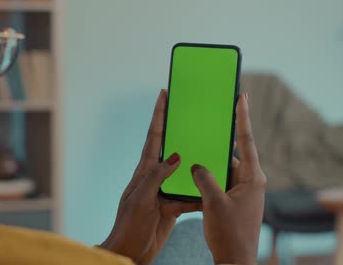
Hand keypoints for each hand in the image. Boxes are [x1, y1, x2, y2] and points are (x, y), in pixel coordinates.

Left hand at [100, 89, 199, 263]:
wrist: (130, 251)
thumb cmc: (129, 225)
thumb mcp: (142, 199)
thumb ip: (157, 177)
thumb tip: (175, 156)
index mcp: (144, 170)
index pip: (153, 137)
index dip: (158, 114)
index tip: (164, 93)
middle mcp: (154, 177)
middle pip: (169, 147)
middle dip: (178, 129)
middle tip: (191, 111)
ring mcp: (163, 191)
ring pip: (183, 171)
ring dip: (195, 160)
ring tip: (210, 145)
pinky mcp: (172, 207)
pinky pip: (189, 195)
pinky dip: (201, 192)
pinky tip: (213, 187)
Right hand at [192, 92, 265, 264]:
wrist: (235, 260)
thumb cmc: (229, 234)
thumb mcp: (213, 202)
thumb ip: (204, 178)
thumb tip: (197, 165)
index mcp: (253, 177)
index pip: (246, 140)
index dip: (242, 116)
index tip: (241, 96)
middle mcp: (250, 180)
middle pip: (233, 152)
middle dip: (220, 139)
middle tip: (211, 119)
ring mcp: (243, 190)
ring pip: (224, 167)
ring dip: (210, 162)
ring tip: (196, 149)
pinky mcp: (234, 199)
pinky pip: (220, 180)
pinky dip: (208, 177)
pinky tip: (194, 174)